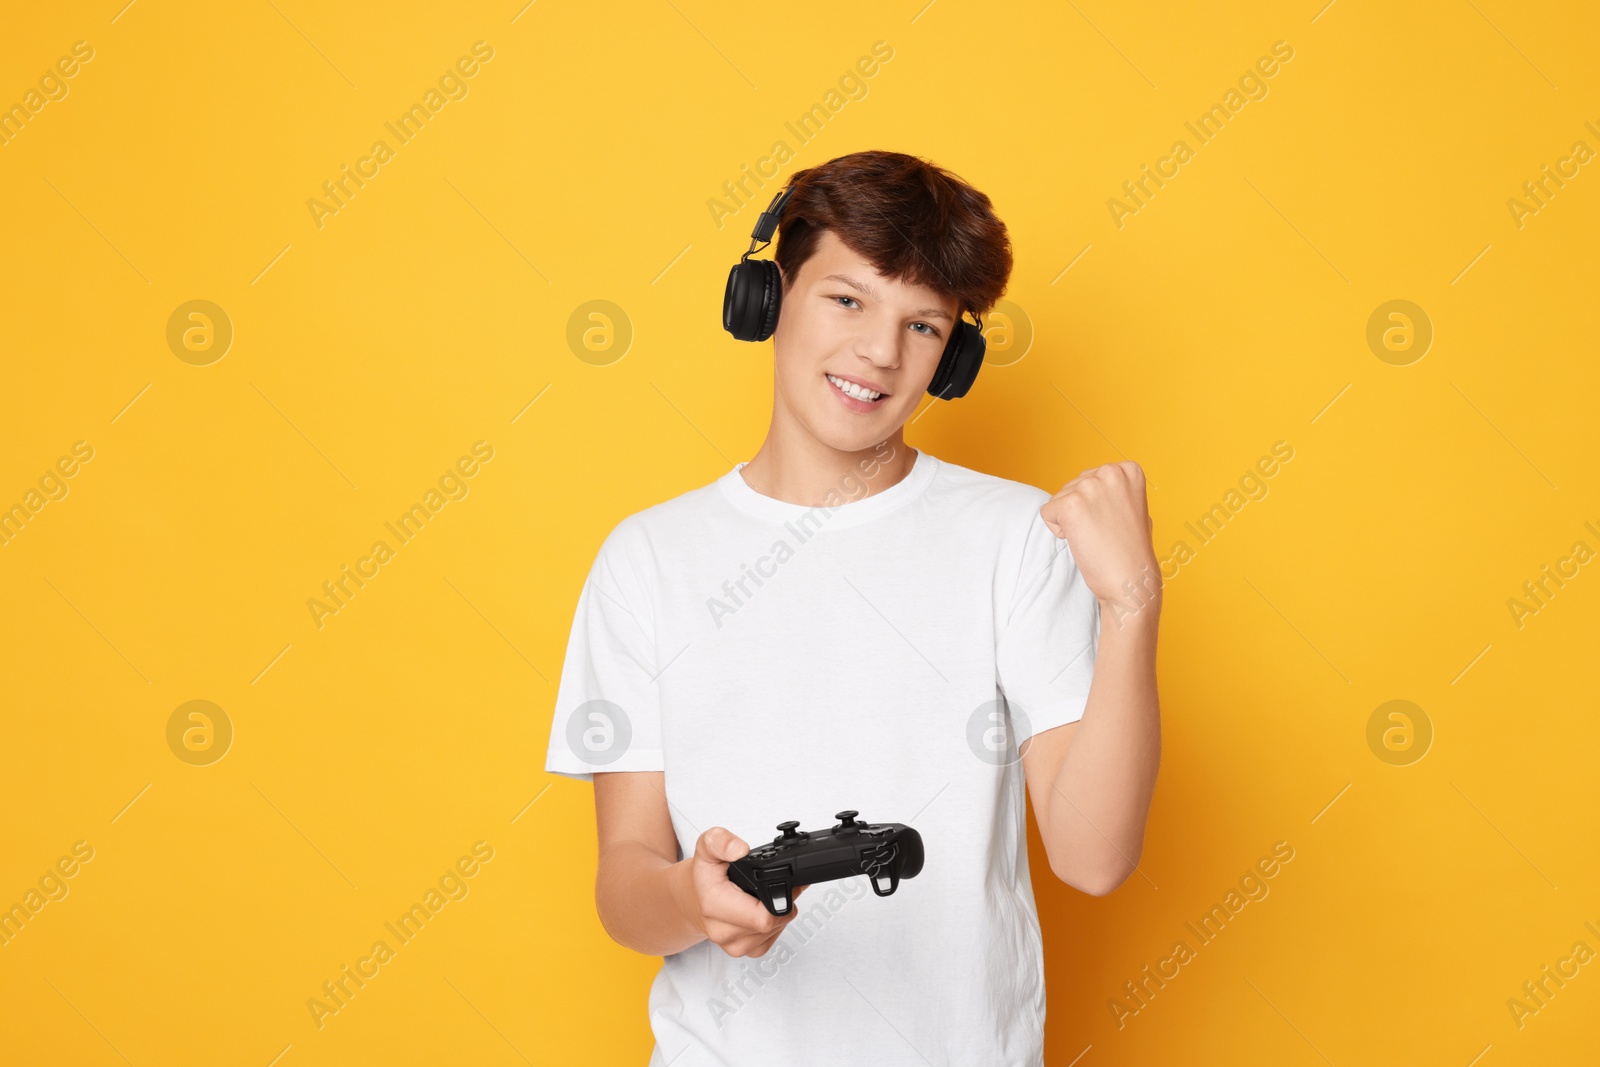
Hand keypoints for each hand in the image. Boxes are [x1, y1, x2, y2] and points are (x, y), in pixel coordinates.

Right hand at [680, 827, 808, 957]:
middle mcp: (722, 931)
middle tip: (776, 884)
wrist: (690, 899)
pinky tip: (763, 910)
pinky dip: (774, 926)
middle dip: (782, 903)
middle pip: (773, 924)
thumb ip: (721, 841)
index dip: (780, 898)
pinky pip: (770, 941)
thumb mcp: (707, 846)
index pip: (763, 917)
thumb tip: (740, 850)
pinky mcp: (742, 951)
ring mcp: (733, 945)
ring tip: (765, 895)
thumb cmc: (702, 876)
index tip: (780, 881)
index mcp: (715, 906)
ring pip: (774, 932)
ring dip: (778, 914)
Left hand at [1039, 461, 1161, 619]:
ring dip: (1070, 522)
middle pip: (1072, 487)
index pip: (1090, 478)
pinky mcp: (1070, 505)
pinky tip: (1083, 542)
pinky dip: (1059, 532)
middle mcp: (1110, 472)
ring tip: (1096, 537)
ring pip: (1059, 500)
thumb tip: (1095, 483)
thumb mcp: (1133, 506)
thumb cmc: (1132, 550)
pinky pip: (1047, 513)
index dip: (1096, 505)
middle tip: (1104, 533)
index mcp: (1128, 470)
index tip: (1115, 521)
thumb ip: (1115, 490)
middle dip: (1081, 511)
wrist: (1132, 581)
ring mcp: (1090, 487)